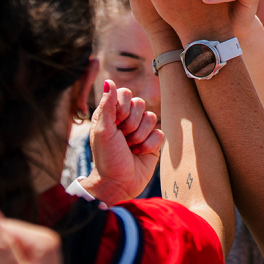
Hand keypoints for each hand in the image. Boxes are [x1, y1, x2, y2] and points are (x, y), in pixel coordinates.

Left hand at [81, 80, 164, 203]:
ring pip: (151, 118)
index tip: (115, 123)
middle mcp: (127, 119)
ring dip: (140, 136)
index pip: (125, 94)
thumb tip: (108, 81)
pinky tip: (139, 153)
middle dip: (131, 124)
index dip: (123, 107)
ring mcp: (141, 130)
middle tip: (122, 138)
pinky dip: (150, 145)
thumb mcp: (103, 131)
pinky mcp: (153, 142)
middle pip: (140, 104)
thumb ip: (107, 105)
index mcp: (111, 113)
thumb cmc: (106, 158)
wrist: (118, 183)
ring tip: (130, 148)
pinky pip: (160, 133)